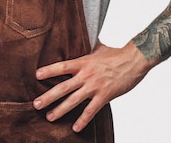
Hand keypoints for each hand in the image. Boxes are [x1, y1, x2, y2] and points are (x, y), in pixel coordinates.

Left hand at [33, 41, 151, 132]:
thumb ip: (88, 49)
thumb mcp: (98, 48)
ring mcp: (95, 86)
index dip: (49, 71)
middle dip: (48, 97)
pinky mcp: (105, 96)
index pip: (62, 66)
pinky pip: (91, 111)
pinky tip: (75, 128)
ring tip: (49, 117)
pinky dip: (83, 120)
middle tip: (36, 104)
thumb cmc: (117, 53)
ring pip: (73, 100)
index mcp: (83, 62)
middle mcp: (86, 75)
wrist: (135, 60)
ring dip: (60, 110)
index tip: (36, 76)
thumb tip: (83, 42)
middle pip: (63, 87)